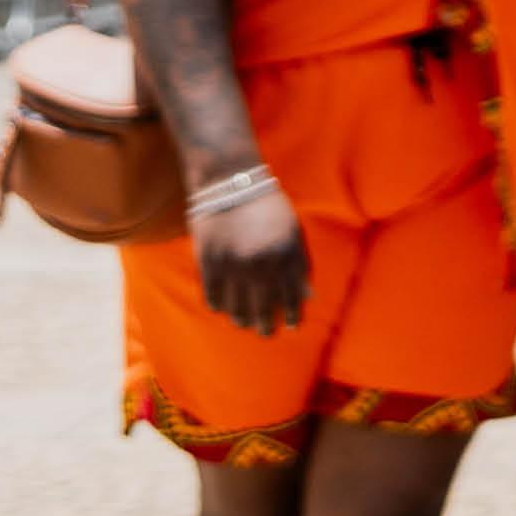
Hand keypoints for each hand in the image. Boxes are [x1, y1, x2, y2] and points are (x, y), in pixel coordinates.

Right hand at [189, 183, 308, 336]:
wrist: (229, 181)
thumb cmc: (267, 205)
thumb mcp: (293, 230)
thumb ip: (301, 263)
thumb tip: (308, 295)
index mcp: (285, 255)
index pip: (290, 296)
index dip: (291, 314)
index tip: (292, 327)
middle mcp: (260, 263)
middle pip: (263, 305)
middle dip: (266, 323)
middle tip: (265, 333)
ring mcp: (233, 264)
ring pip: (237, 304)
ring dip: (241, 318)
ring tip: (244, 324)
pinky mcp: (208, 261)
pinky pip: (212, 294)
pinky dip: (217, 304)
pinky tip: (221, 309)